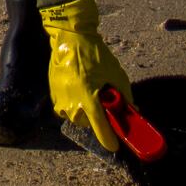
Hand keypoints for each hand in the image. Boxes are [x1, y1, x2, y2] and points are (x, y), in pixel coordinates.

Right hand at [40, 0, 131, 151]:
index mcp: (89, 99)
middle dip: (98, 119)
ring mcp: (60, 99)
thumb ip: (124, 97)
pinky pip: (65, 108)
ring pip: (76, 117)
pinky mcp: (52, 93)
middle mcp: (72, 103)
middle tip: (104, 105)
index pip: (101, 128)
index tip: (115, 147)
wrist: (70, 38)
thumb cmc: (95, 56)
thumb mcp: (116, 76)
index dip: (109, 140)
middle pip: (88, 124)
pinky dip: (74, 104)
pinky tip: (79, 90)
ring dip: (85, 112)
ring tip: (90, 94)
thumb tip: (132, 111)